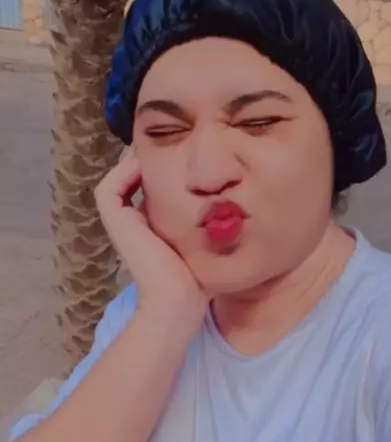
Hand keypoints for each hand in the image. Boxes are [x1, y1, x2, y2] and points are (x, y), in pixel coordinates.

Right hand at [94, 148, 206, 325]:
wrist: (179, 298)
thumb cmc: (199, 278)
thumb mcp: (208, 241)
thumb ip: (212, 221)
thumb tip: (230, 197)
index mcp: (153, 227)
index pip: (152, 188)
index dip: (166, 170)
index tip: (187, 155)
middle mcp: (134, 222)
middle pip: (135, 180)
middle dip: (152, 160)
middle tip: (175, 143)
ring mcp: (121, 222)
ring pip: (120, 179)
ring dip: (136, 161)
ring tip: (159, 147)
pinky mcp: (115, 221)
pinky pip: (110, 187)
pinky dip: (124, 171)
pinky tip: (148, 164)